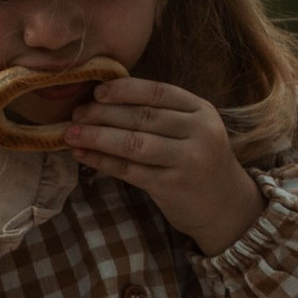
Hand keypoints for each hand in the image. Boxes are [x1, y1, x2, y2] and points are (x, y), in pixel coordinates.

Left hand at [66, 76, 262, 253]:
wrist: (227, 207)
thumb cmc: (199, 161)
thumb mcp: (192, 130)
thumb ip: (161, 113)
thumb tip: (104, 97)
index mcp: (202, 111)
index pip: (158, 92)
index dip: (124, 90)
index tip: (96, 91)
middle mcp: (199, 133)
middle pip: (142, 117)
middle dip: (103, 113)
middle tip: (76, 113)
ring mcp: (187, 161)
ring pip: (133, 143)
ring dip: (97, 136)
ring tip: (70, 133)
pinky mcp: (172, 186)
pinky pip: (129, 169)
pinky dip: (102, 161)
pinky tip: (83, 154)